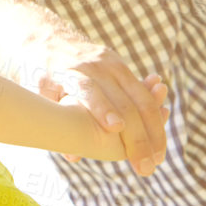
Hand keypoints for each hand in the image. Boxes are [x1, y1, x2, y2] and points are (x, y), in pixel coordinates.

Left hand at [35, 35, 169, 175]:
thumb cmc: (40, 73)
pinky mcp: (121, 65)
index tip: (116, 127)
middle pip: (123, 102)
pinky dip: (157, 106)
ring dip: (154, 130)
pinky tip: (166, 120)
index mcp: (70, 73)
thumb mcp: (39, 95)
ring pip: (141, 98)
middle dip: (137, 138)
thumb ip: (55, 123)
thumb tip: (73, 157)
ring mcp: (111, 64)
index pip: (89, 91)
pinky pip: (143, 89)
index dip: (103, 109)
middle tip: (145, 168)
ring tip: (158, 158)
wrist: (47, 37)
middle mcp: (94, 67)